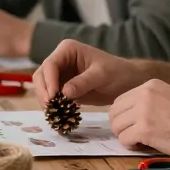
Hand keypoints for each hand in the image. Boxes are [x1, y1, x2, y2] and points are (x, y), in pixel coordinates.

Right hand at [32, 39, 148, 105]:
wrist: (128, 83)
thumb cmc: (118, 73)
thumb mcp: (102, 75)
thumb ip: (83, 82)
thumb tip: (64, 93)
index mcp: (67, 50)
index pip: (50, 65)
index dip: (49, 81)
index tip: (53, 98)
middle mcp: (60, 60)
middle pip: (41, 76)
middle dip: (44, 92)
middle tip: (51, 108)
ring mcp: (60, 75)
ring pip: (43, 88)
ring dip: (46, 101)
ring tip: (54, 116)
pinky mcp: (63, 88)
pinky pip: (52, 98)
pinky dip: (53, 108)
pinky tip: (58, 119)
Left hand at [109, 79, 169, 159]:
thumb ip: (151, 102)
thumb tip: (130, 114)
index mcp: (150, 85)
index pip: (120, 100)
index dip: (124, 116)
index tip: (134, 125)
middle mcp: (143, 94)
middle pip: (114, 113)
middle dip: (121, 126)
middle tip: (135, 136)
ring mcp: (142, 111)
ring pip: (117, 127)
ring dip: (126, 137)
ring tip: (143, 142)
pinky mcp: (144, 129)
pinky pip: (124, 140)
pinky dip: (132, 146)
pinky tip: (146, 147)